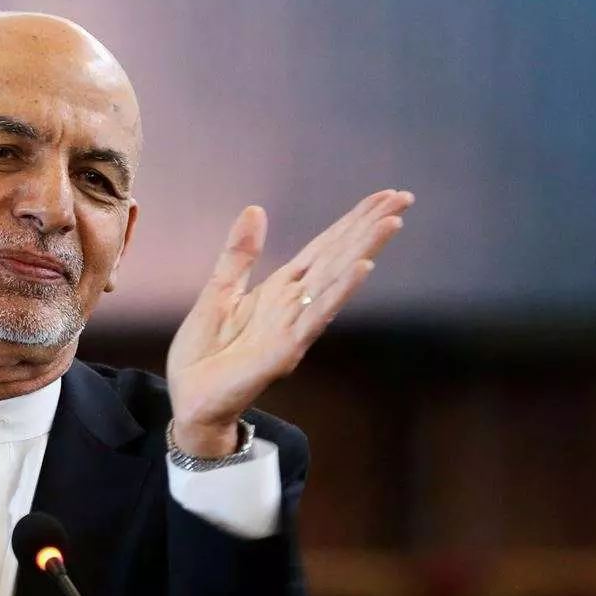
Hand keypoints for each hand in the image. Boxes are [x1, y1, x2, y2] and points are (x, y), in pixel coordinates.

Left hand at [166, 190, 413, 456]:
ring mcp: (294, 327)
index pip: (325, 247)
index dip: (353, 221)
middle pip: (338, 257)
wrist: (190, 400)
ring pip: (335, 282)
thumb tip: (256, 209)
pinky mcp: (284, 350)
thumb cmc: (206, 353)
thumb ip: (240, 254)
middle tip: (404, 198)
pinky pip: (316, 317)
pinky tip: (362, 269)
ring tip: (392, 223)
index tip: (385, 196)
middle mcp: (295, 305)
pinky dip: (339, 292)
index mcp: (280, 289)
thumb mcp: (219, 291)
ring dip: (364, 252)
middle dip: (370, 228)